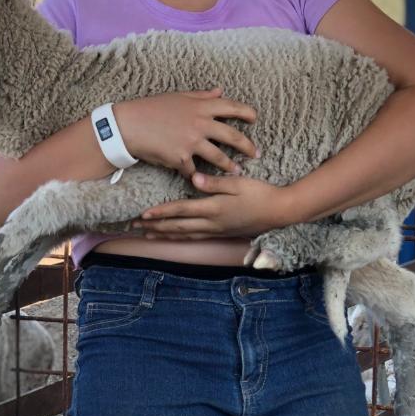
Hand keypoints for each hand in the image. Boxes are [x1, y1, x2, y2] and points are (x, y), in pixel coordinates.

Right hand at [116, 88, 257, 177]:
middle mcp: (200, 124)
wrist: (128, 126)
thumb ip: (201, 96)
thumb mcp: (177, 97)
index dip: (246, 112)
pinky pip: (194, 170)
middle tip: (256, 153)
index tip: (254, 119)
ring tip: (237, 172)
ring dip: (230, 166)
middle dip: (247, 146)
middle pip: (233, 136)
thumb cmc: (150, 108)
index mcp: (200, 106)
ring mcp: (192, 142)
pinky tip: (201, 180)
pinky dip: (196, 175)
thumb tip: (220, 91)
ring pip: (219, 158)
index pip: (231, 107)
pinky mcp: (181, 159)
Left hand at [133, 171, 294, 240]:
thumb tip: (194, 178)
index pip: (181, 211)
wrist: (280, 212)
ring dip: (164, 234)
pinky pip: (195, 237)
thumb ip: (215, 182)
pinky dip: (180, 237)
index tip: (143, 214)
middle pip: (177, 227)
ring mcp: (216, 231)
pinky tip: (173, 237)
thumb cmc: (261, 193)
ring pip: (184, 235)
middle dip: (154, 227)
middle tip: (134, 228)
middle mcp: (212, 223)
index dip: (161, 213)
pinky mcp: (222, 233)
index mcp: (213, 208)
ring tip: (147, 234)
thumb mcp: (238, 182)